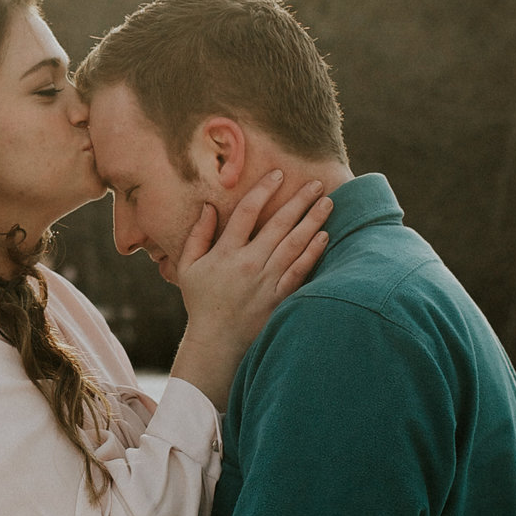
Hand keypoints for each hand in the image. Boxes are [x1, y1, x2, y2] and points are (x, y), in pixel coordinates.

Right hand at [169, 172, 332, 406]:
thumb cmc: (201, 302)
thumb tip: (208, 206)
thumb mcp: (188, 267)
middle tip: (317, 183)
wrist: (217, 342)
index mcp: (225, 253)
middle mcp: (248, 263)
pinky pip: (300, 270)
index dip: (264, 190)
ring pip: (293, 244)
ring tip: (327, 202)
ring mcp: (266, 281)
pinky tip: (324, 236)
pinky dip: (313, 252)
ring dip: (312, 221)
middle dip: (299, 201)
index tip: (278, 173)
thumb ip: (198, 235)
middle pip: (278, 224)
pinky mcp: (280, 297)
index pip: (247, 212)